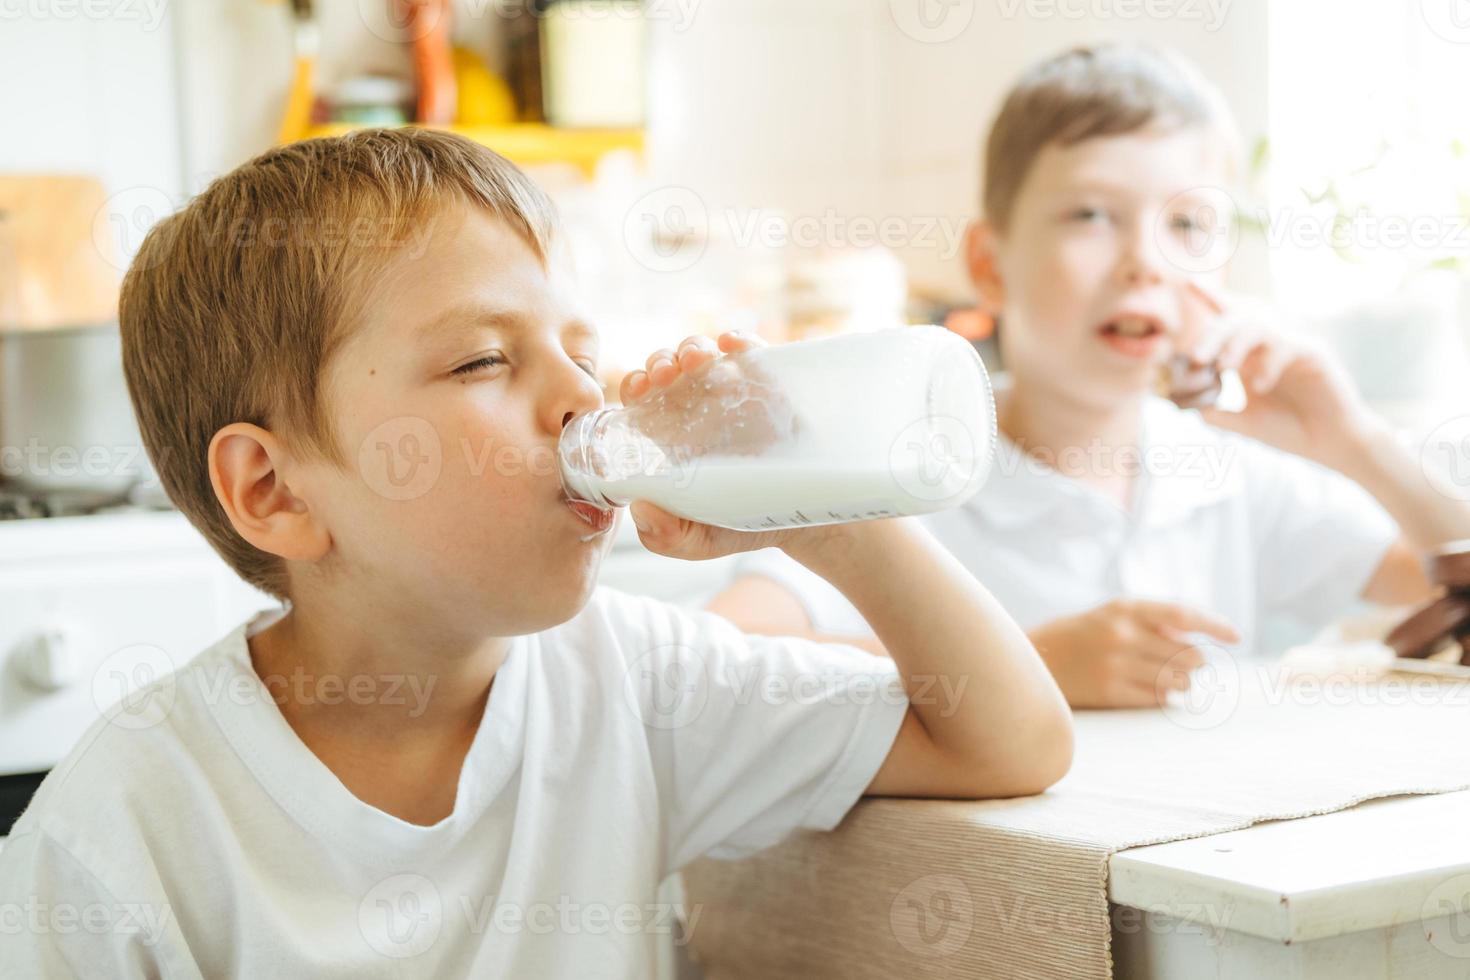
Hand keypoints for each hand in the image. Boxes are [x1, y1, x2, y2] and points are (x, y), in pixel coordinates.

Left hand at [620, 330, 813, 560]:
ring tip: (697, 359)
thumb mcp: (698, 541)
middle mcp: (697, 409)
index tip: (640, 388)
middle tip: (667, 372)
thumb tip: (642, 508)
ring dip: (694, 348)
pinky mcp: (768, 386)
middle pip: (668, 370)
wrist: (802, 518)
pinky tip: (731, 344)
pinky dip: (740, 342)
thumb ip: (665, 536)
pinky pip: (752, 353)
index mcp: (670, 436)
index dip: (636, 388)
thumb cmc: (739, 525)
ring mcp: (732, 393)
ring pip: (704, 355)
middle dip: (661, 362)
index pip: (641, 401)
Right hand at [1028, 598, 1239, 708]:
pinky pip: (1158, 699)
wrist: (1034, 659)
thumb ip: (1152, 621)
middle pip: (1188, 654)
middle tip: (1189, 665)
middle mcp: (1121, 635)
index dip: (1215, 625)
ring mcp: (1115, 665)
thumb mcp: (1111, 614)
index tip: (1236, 636)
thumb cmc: (1081, 635)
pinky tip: (1159, 692)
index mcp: (1124, 609)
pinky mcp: (1110, 693)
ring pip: (1177, 680)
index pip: (1183, 615)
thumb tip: (1201, 638)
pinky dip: (1166, 697)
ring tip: (1173, 679)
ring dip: (1184, 682)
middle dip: (1195, 662)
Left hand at [1183, 282, 1376, 470]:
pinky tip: (1259, 385)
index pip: (1227, 322)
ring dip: (1235, 345)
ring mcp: (1291, 346)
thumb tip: (1182, 404)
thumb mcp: (1245, 423)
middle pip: (1235, 322)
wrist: (1330, 444)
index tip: (1189, 282)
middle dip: (1212, 336)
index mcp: (1249, 356)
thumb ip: (1216, 412)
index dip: (1210, 299)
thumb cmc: (1291, 431)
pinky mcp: (1313, 353)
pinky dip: (1267, 363)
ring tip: (1224, 367)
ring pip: (1259, 327)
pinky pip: (1286, 345)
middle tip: (1195, 356)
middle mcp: (1268, 346)